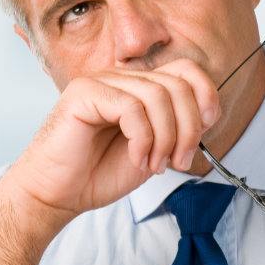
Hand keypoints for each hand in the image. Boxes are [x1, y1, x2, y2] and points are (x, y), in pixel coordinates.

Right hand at [2, 58, 219, 230]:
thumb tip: (206, 115)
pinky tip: (137, 159)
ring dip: (166, 137)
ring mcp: (101, 82)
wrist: (56, 195)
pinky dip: (144, 139)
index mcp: (138, 88)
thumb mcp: (153, 150)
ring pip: (158, 95)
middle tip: (179, 161)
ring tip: (156, 164)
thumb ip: (176, 129)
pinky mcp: (84, 94)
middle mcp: (120, 78)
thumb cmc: (97, 174)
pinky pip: (132, 108)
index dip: (204, 95)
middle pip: (177, 84)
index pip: (184, 70)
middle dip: (188, 127)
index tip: (208, 127)